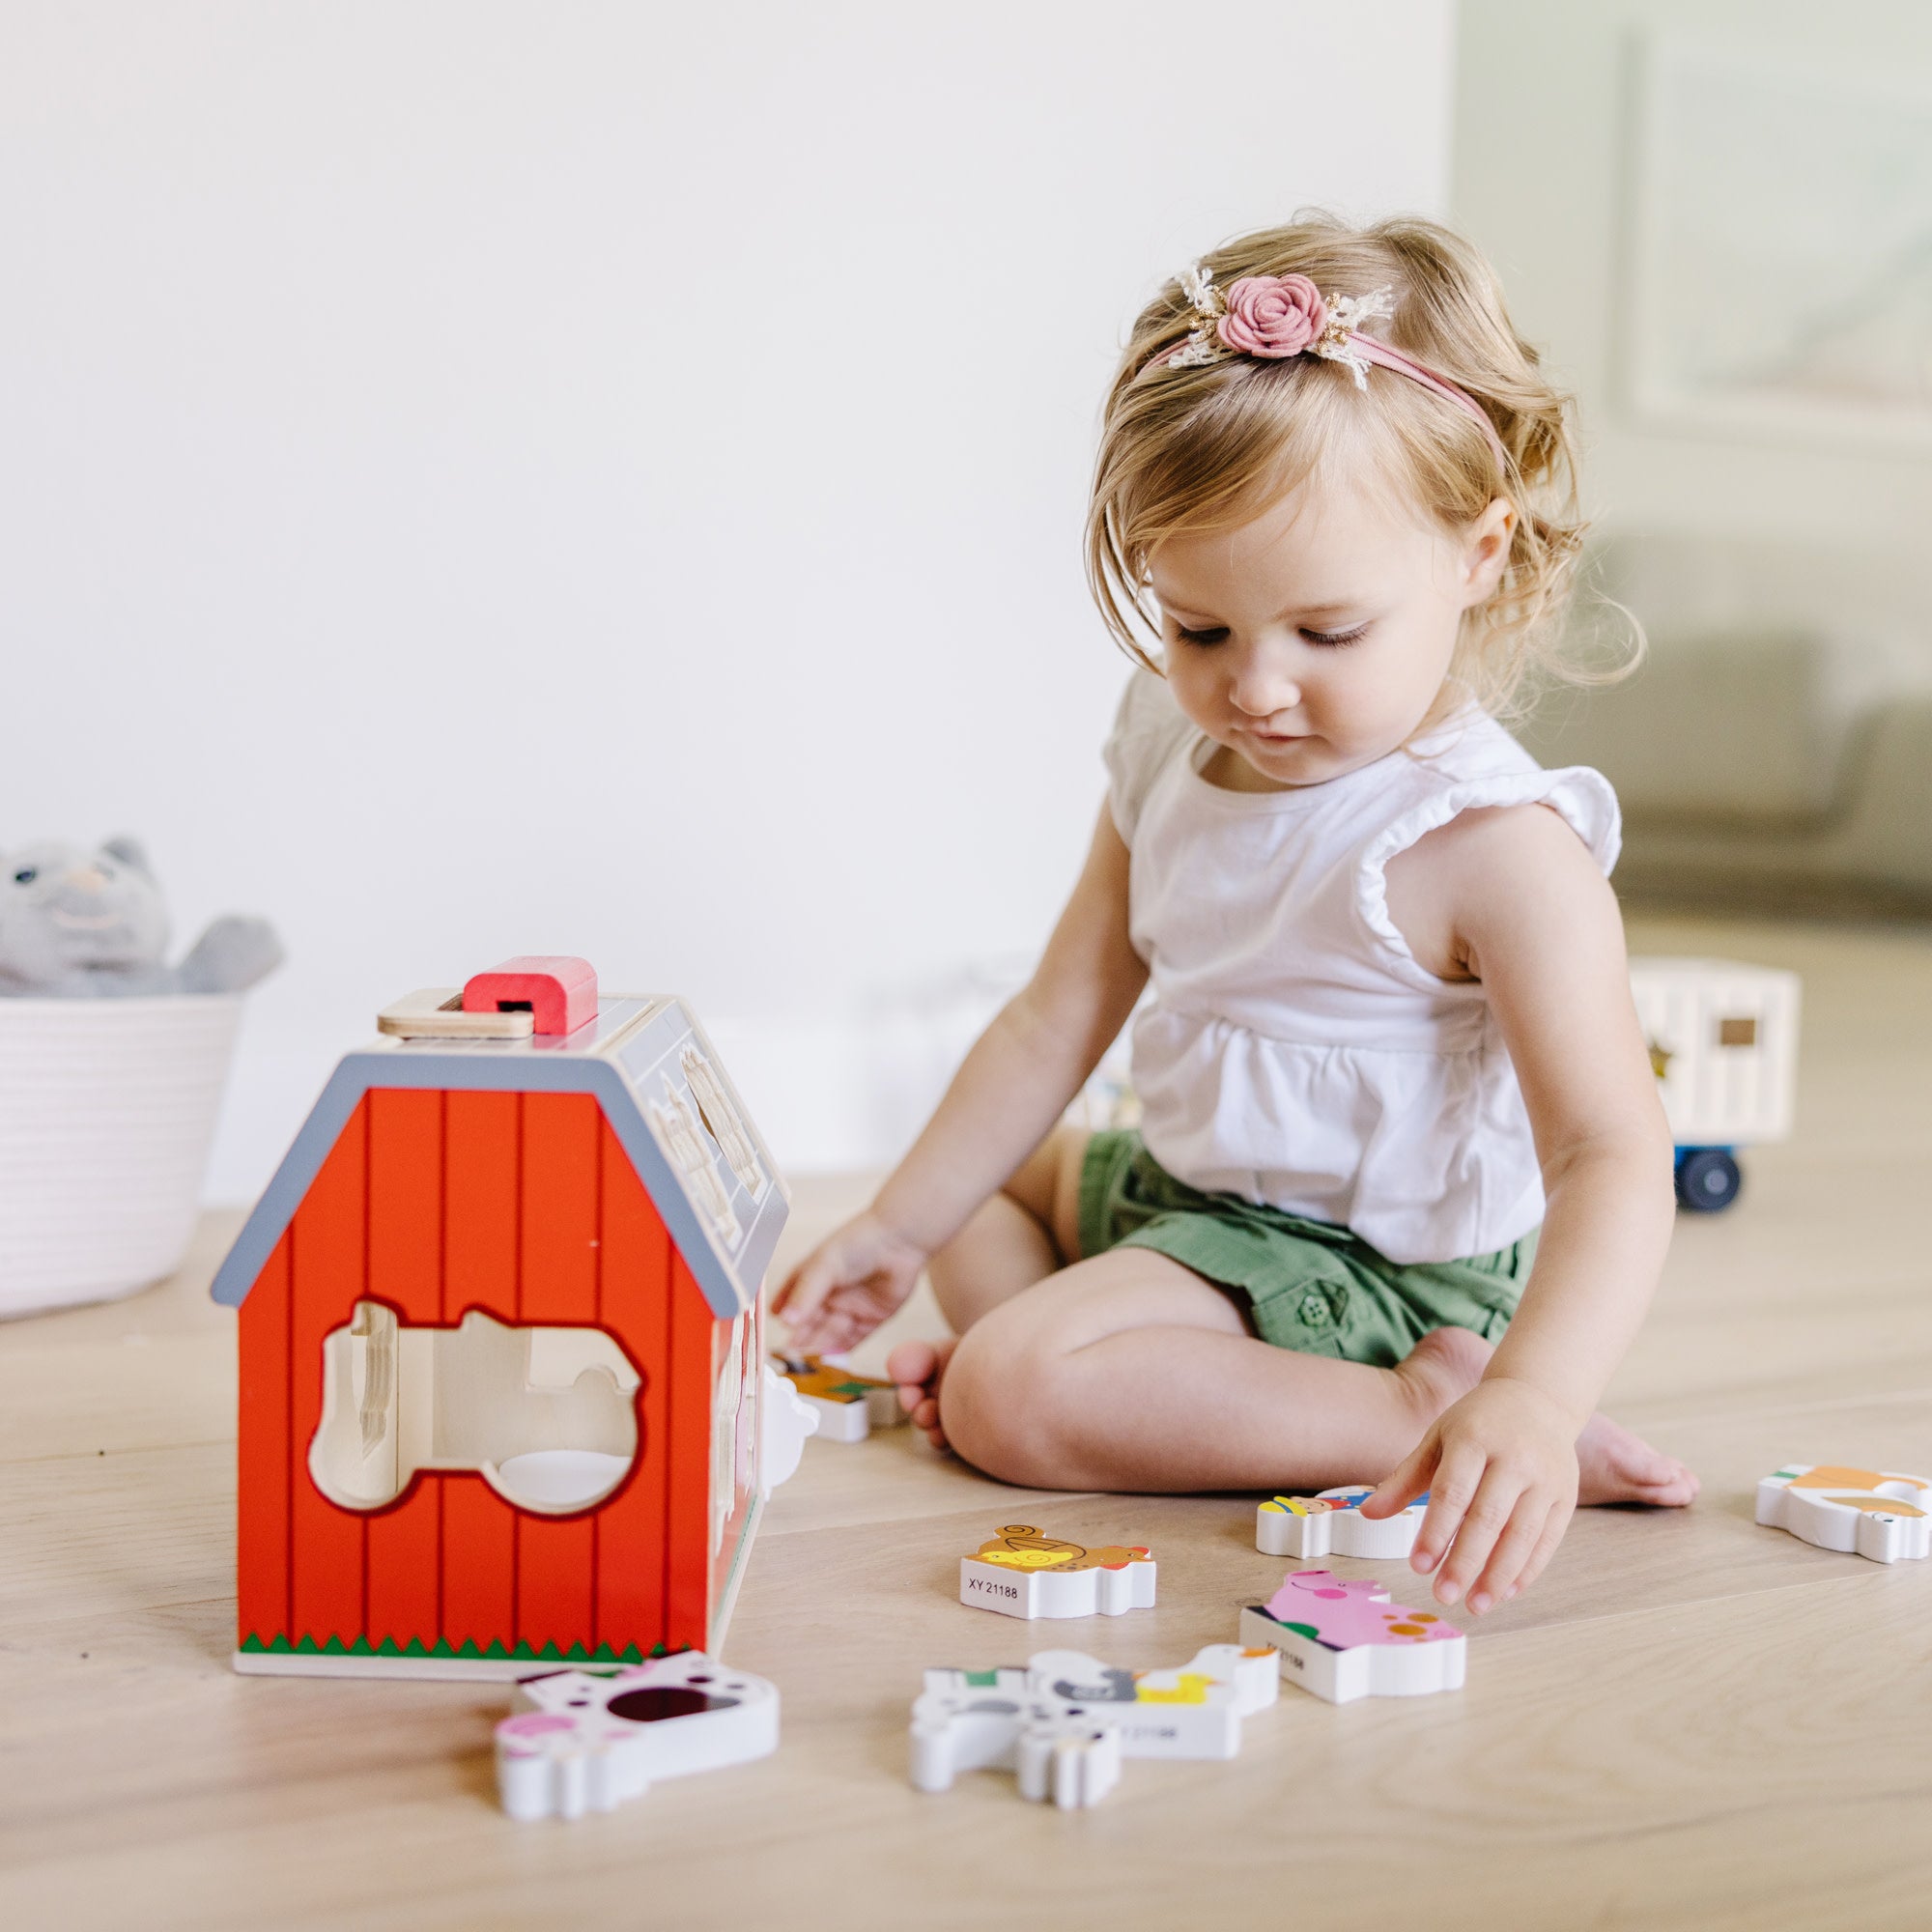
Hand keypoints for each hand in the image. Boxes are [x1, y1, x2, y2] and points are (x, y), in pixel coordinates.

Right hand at [769, 1209, 928, 1355]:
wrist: (900, 1240)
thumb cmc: (858, 1243)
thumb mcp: (825, 1266)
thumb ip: (805, 1294)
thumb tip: (786, 1321)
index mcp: (813, 1276)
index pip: (793, 1300)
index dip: (785, 1315)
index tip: (778, 1331)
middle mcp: (831, 1293)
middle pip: (812, 1321)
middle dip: (802, 1336)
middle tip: (792, 1352)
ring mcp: (851, 1306)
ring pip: (831, 1332)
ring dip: (821, 1344)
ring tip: (810, 1358)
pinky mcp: (872, 1316)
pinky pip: (855, 1338)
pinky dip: (843, 1348)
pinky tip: (831, 1357)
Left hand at [1360, 1376, 1581, 1613]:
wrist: (1538, 1398)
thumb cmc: (1478, 1423)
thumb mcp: (1438, 1438)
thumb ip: (1405, 1478)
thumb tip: (1368, 1513)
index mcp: (1474, 1439)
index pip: (1452, 1492)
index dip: (1435, 1531)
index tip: (1418, 1566)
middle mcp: (1514, 1458)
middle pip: (1488, 1518)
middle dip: (1465, 1562)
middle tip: (1443, 1595)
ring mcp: (1545, 1478)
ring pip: (1522, 1535)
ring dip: (1498, 1575)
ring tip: (1475, 1605)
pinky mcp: (1565, 1497)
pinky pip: (1548, 1540)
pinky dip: (1528, 1570)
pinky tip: (1506, 1592)